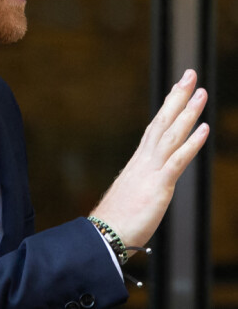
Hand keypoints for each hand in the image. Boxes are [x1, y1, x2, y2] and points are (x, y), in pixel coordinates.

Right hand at [90, 69, 208, 251]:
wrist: (104, 233)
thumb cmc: (118, 217)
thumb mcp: (134, 192)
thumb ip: (143, 180)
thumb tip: (149, 179)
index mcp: (140, 161)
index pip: (157, 126)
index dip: (169, 105)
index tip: (179, 87)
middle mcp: (145, 159)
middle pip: (163, 121)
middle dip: (178, 97)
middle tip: (190, 74)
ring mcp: (151, 171)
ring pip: (171, 134)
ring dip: (187, 112)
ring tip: (201, 93)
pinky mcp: (157, 186)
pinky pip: (176, 161)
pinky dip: (191, 144)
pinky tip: (204, 130)